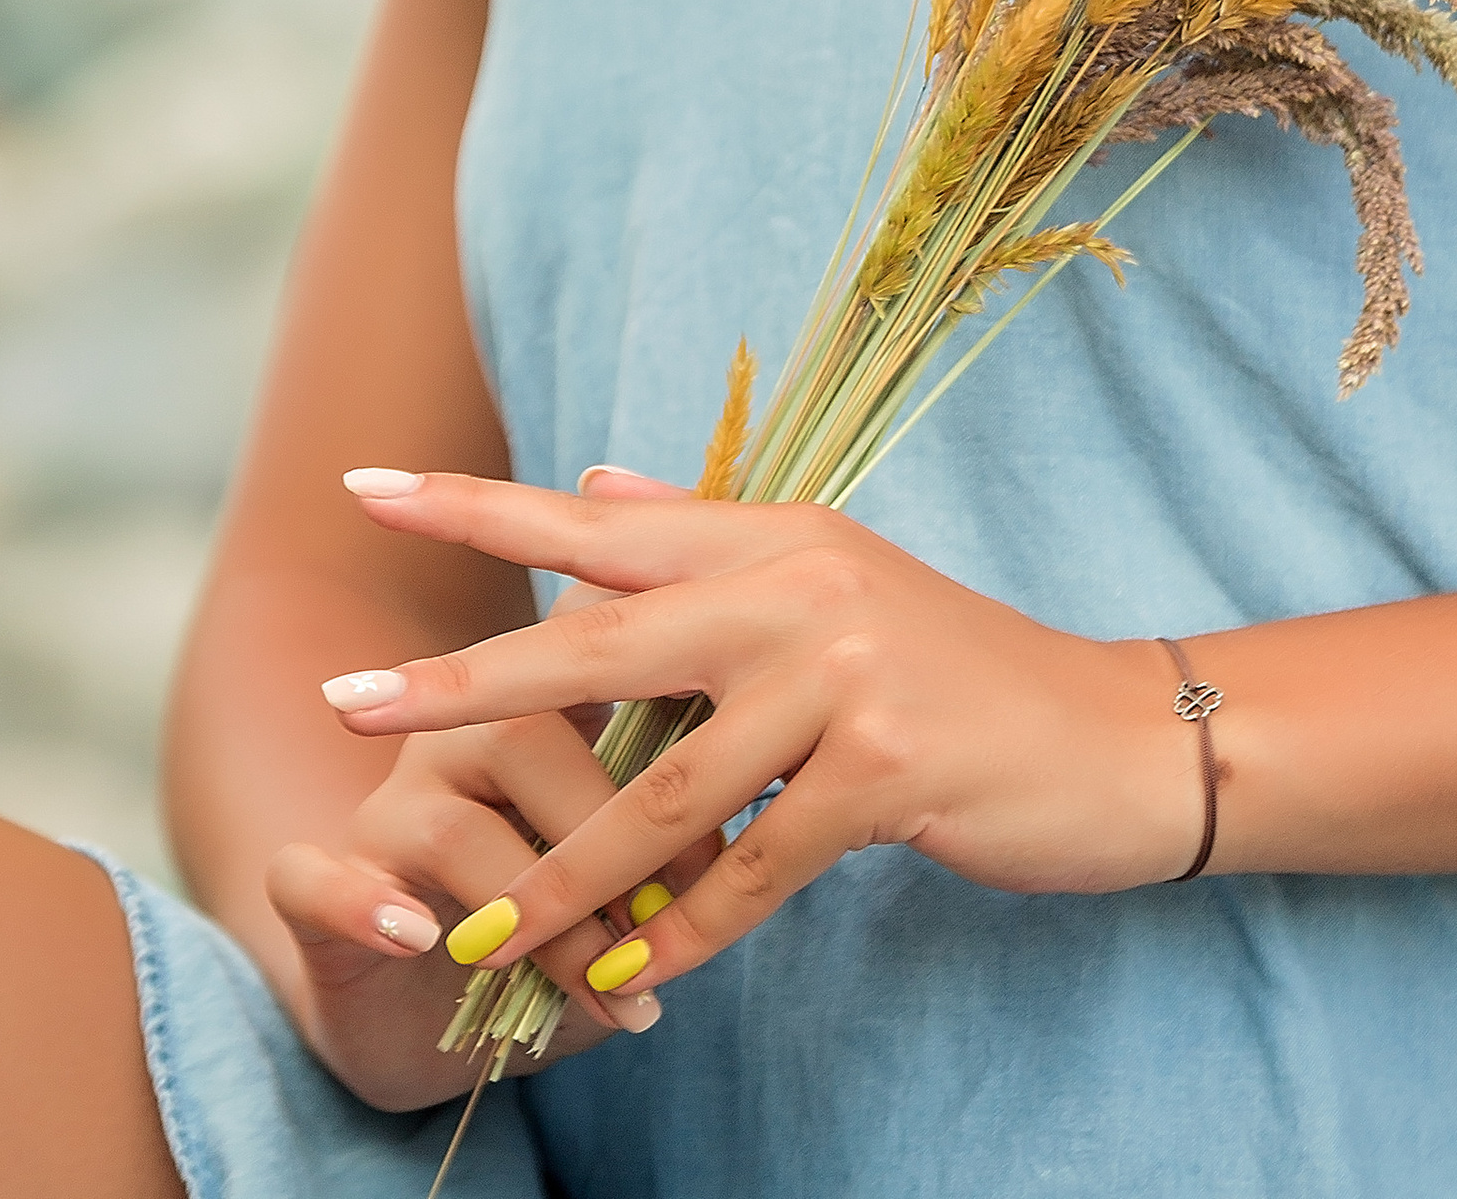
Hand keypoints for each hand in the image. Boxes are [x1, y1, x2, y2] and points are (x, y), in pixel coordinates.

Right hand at [263, 699, 705, 1106]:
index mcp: (536, 708)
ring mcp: (382, 809)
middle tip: (677, 914)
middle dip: (612, 834)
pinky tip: (417, 938)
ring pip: (451, 824)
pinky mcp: (314, 890)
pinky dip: (363, 906)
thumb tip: (754, 848)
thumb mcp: (628, 890)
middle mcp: (453, 738)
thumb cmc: (551, 937)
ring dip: (538, 915)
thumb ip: (674, 849)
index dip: (667, 718)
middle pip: (525, 737)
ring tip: (604, 982)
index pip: (594, 666)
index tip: (745, 794)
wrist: (420, 1018)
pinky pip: (312, 878)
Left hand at [315, 467, 1202, 1010]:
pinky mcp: (887, 773)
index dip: (477, 503)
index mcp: (773, 536)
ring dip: (562, 876)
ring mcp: (843, 678)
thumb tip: (595, 478)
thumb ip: (707, 537)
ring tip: (477, 934)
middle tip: (345, 702)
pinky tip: (627, 977)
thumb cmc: (955, 668)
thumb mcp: (834, 576)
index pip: (599, 516)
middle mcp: (798, 588)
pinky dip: (684, 930)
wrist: (1111, 735)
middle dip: (462, 682)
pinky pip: (751, 869)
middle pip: (598, 639)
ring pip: (661, 789)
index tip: (366, 487)